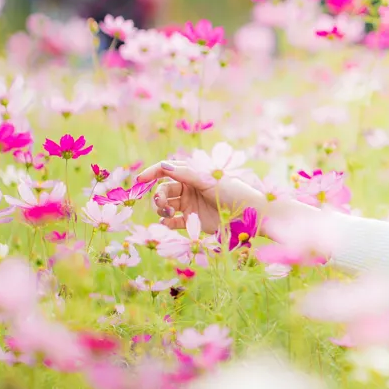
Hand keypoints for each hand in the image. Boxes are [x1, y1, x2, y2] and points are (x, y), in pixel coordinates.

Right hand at [137, 160, 260, 232]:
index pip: (167, 170)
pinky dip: (166, 222)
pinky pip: (173, 222)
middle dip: (158, 196)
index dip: (152, 173)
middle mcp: (189, 189)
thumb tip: (163, 165)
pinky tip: (167, 223)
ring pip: (166, 205)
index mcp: (193, 175)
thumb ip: (186, 174)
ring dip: (162, 209)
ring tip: (169, 214)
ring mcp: (190, 205)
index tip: (140, 180)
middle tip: (163, 205)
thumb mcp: (208, 180)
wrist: (249, 214)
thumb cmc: (232, 191)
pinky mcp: (192, 221)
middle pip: (164, 190)